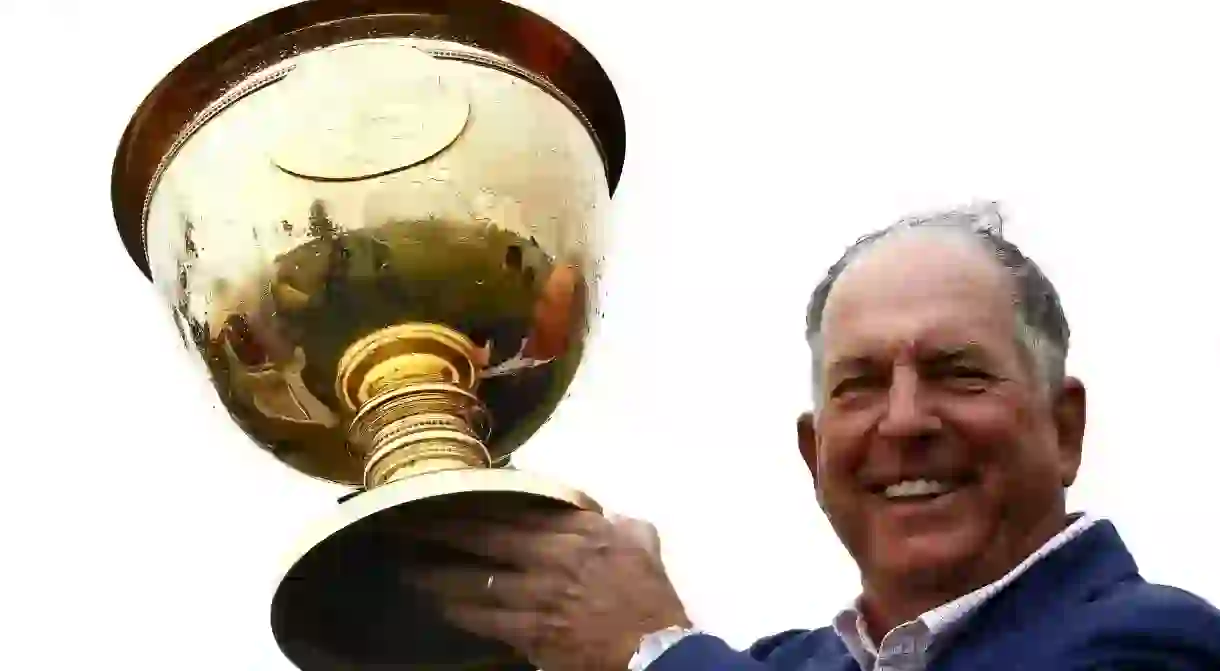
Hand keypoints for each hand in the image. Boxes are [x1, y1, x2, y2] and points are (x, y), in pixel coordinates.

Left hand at [401, 508, 690, 670]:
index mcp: (579, 529)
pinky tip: (436, 605)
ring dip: (437, 573)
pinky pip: (485, 618)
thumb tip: (595, 511)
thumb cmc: (650, 594)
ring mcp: (540, 594)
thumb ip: (613, 520)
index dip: (477, 501)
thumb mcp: (640, 538)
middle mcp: (553, 555)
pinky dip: (459, 611)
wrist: (655, 648)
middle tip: (406, 523)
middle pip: (485, 536)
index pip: (516, 507)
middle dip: (442, 529)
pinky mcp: (533, 632)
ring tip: (407, 567)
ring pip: (476, 579)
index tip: (446, 493)